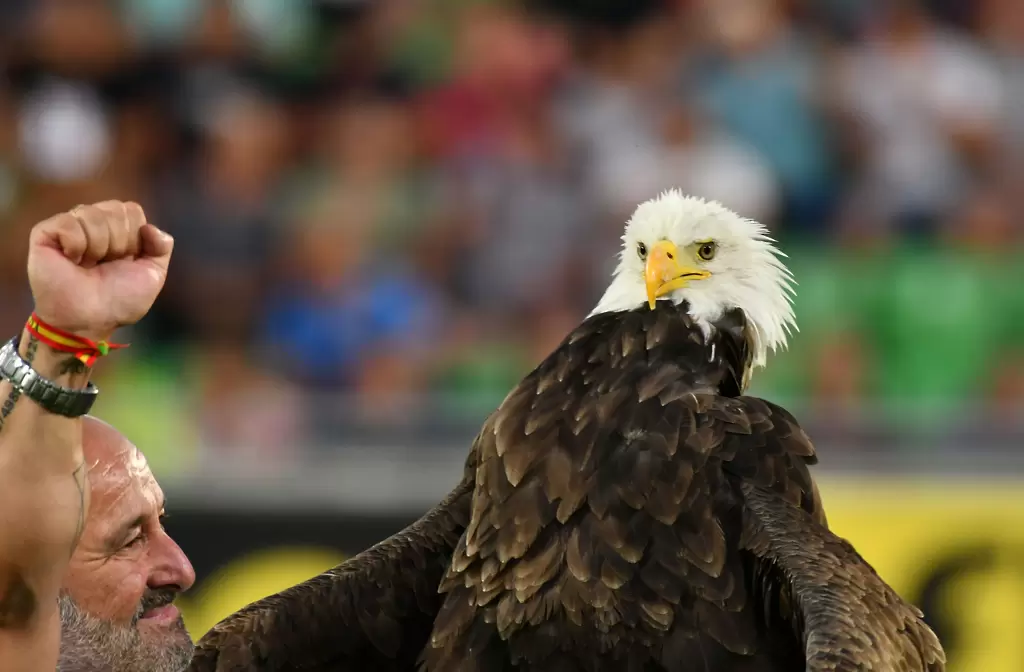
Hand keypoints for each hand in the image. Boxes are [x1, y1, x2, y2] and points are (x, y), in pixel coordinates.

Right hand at [26, 201, 173, 341]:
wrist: (91, 319)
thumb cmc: (120, 300)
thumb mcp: (153, 275)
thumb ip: (161, 247)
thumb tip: (149, 227)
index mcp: (118, 229)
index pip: (131, 210)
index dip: (134, 237)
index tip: (126, 260)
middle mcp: (93, 223)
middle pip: (115, 209)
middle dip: (119, 242)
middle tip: (105, 265)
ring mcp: (69, 226)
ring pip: (93, 214)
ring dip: (98, 247)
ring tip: (87, 265)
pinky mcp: (45, 233)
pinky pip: (69, 223)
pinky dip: (76, 246)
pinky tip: (71, 261)